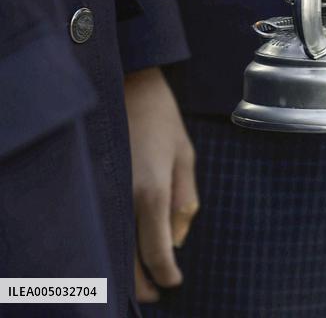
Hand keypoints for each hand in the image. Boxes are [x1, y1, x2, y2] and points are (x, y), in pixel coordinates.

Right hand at [124, 67, 198, 302]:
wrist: (125, 81)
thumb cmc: (160, 116)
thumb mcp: (184, 154)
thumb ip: (185, 199)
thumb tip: (178, 238)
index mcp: (152, 191)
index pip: (156, 251)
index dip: (165, 274)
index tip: (173, 282)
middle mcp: (123, 198)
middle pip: (127, 259)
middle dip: (141, 281)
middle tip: (152, 291)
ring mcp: (104, 191)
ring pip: (110, 246)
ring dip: (122, 267)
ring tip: (136, 278)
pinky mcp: (92, 183)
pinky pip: (101, 224)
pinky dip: (109, 242)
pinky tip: (118, 247)